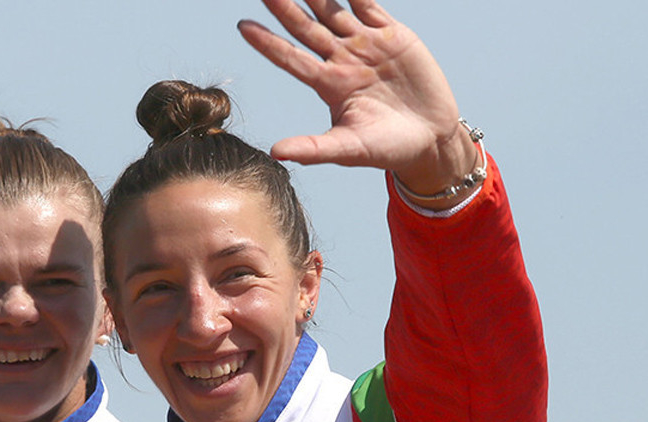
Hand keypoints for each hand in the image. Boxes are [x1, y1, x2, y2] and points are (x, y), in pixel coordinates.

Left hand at [239, 0, 477, 203]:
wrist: (431, 139)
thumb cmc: (387, 149)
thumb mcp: (348, 149)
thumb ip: (313, 149)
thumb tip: (276, 154)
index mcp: (328, 85)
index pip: (291, 58)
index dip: (267, 43)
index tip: (242, 27)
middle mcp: (341, 60)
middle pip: (306, 28)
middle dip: (285, 7)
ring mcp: (365, 44)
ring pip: (333, 10)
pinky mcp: (392, 35)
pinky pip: (369, 4)